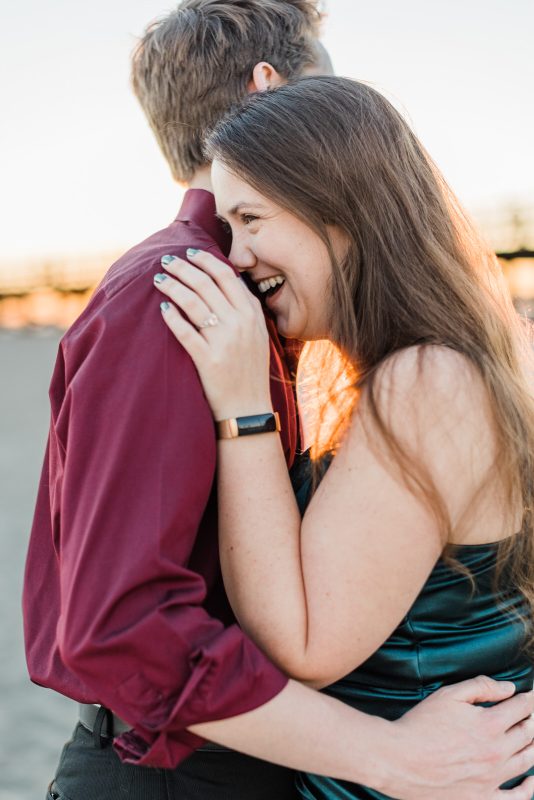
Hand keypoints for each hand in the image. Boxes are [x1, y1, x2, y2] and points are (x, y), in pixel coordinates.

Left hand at [154, 250, 271, 419]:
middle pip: (205, 284)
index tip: (190, 253)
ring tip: (158, 279)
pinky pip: (185, 332)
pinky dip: (172, 317)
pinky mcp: (208, 359)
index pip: (226, 276)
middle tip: (167, 260)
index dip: (205, 260)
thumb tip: (229, 280)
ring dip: (172, 286)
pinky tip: (162, 308)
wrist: (248, 409)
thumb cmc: (250, 370)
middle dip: (183, 268)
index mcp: (252, 313)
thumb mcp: (258, 335)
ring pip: (193, 303)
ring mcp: (224, 341)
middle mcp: (240, 323)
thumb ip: (246, 309)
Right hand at [388, 676, 533, 798]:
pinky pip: (518, 798)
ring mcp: (492, 778)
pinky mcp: (483, 798)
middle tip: (532, 712)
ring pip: (527, 761)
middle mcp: (497, 752)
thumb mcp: (448, 695)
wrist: (400, 760)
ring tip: (533, 736)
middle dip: (532, 719)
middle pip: (528, 733)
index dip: (529, 698)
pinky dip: (529, 788)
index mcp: (489, 724)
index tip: (531, 693)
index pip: (521, 707)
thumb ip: (481, 687)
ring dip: (533, 745)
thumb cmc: (422, 724)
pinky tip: (532, 779)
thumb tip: (509, 688)